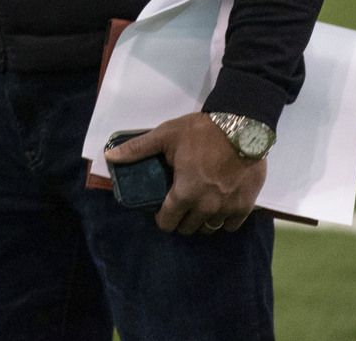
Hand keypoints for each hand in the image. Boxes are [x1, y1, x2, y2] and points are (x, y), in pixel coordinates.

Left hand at [107, 113, 266, 234]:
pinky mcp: (246, 206)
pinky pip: (231, 225)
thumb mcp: (165, 136)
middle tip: (180, 205)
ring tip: (198, 206)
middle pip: (188, 228)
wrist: (241, 127)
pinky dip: (224, 220)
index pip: (168, 223)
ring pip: (210, 228)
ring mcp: (227, 208)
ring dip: (202, 221)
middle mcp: (206, 207)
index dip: (162, 218)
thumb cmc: (200, 132)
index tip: (162, 210)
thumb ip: (137, 149)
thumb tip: (109, 156)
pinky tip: (219, 207)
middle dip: (181, 219)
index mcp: (184, 193)